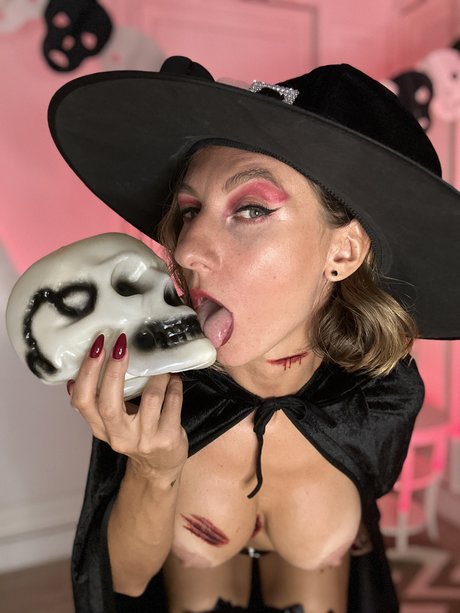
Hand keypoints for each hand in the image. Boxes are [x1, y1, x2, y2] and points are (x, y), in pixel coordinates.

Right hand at [68, 333, 187, 479]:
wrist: (160, 467)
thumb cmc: (135, 435)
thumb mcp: (111, 423)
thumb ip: (97, 402)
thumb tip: (74, 376)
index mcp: (100, 428)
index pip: (83, 401)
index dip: (87, 373)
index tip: (97, 346)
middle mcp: (119, 436)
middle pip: (108, 403)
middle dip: (113, 370)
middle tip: (120, 344)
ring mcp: (144, 439)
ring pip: (150, 398)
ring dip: (157, 376)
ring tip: (162, 366)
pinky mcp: (167, 438)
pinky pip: (172, 402)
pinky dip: (174, 386)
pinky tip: (174, 379)